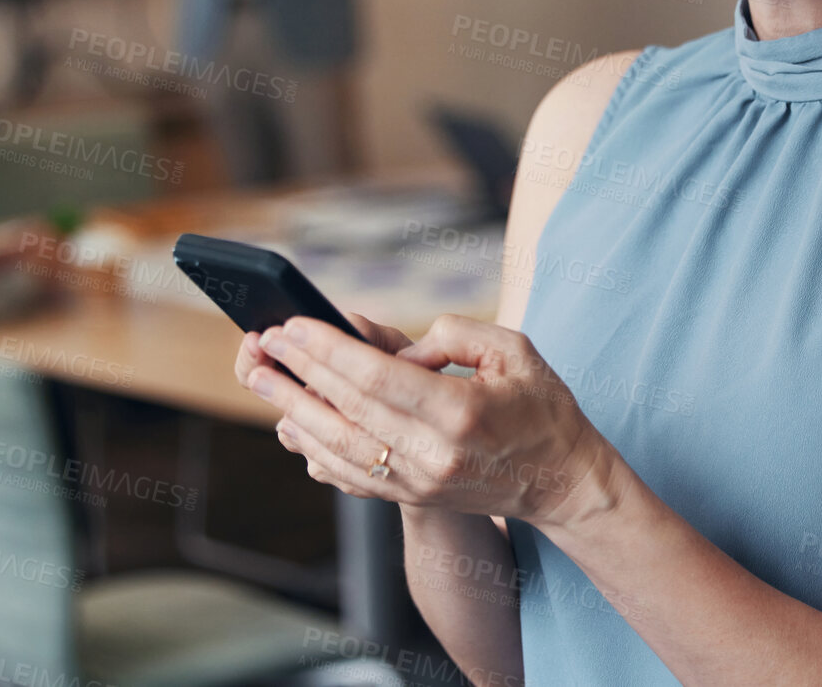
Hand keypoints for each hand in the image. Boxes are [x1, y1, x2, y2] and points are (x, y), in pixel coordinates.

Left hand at [235, 314, 617, 527]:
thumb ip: (452, 335)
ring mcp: (419, 483)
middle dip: (300, 372)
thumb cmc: (541, 406)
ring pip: (339, 448)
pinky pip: (349, 476)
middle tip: (263, 341)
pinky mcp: (411, 497)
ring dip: (293, 410)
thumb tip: (398, 350)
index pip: (378, 378)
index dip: (329, 350)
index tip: (294, 325)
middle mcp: (434, 455)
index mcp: (461, 413)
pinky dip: (312, 449)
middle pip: (349, 409)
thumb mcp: (513, 349)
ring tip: (261, 377)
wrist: (560, 481)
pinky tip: (290, 422)